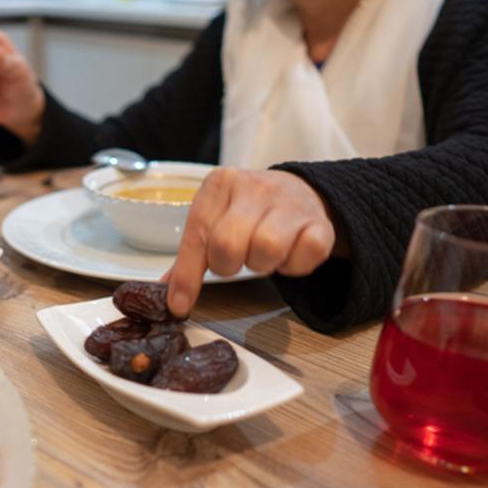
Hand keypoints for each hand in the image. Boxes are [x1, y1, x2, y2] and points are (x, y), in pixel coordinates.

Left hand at [165, 168, 338, 316]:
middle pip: (228, 244)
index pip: (197, 233)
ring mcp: (290, 202)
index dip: (188, 274)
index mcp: (221, 184)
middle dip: (228, 265)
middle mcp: (254, 187)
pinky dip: (294, 267)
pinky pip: (304, 256)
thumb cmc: (250, 212)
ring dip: (261, 264)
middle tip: (236, 261)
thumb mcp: (215, 220)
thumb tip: (167, 295)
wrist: (301, 191)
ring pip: (266, 249)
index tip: (179, 304)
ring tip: (262, 255)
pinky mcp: (320, 223)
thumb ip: (191, 257)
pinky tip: (288, 255)